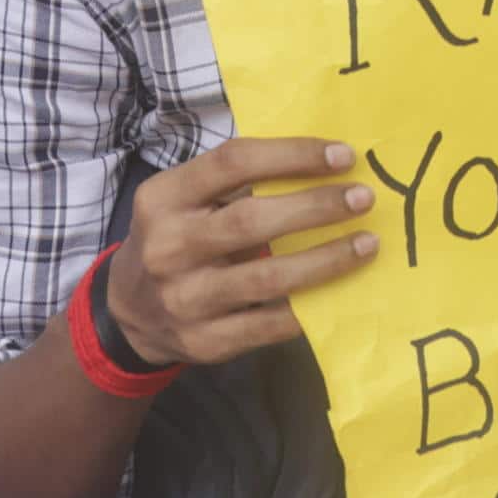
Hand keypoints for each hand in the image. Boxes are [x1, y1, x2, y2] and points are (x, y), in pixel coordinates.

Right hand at [110, 139, 377, 368]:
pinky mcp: (203, 341)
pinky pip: (269, 324)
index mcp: (163, 199)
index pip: (233, 163)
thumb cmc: (181, 237)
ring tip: (368, 243)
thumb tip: (330, 162)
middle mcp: (167, 248)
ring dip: (327, 259)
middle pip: (251, 221)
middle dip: (316, 207)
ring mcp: (183, 299)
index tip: (344, 155)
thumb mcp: (188, 200)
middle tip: (364, 198)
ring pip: (268, 278)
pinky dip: (311, 306)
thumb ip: (241, 180)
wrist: (129, 312)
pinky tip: (343, 289)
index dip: (293, 155)